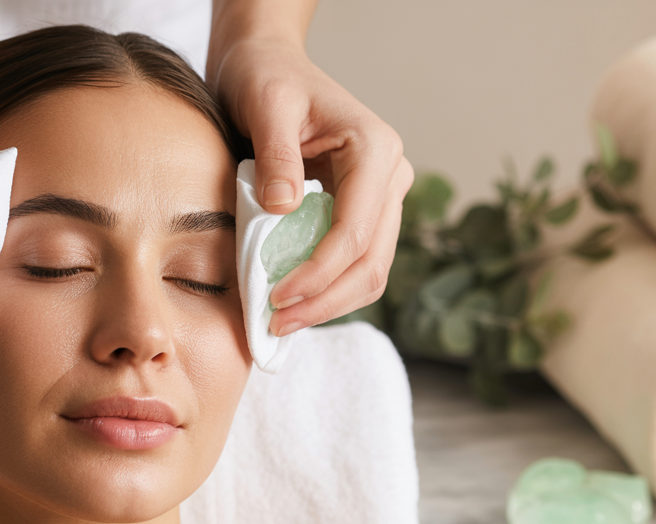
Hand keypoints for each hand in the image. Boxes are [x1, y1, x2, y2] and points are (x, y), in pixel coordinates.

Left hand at [213, 38, 413, 336]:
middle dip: (324, 300)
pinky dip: (326, 290)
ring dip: (328, 304)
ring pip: (370, 272)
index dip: (318, 273)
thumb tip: (282, 209)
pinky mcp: (362, 213)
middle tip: (274, 324)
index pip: (355, 231)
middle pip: (370, 262)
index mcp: (375, 150)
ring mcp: (380, 198)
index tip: (276, 298)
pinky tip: (292, 303)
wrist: (268, 66)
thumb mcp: (266, 105)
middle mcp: (389, 176)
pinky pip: (354, 264)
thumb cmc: (266, 79)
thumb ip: (276, 156)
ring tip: (280, 322)